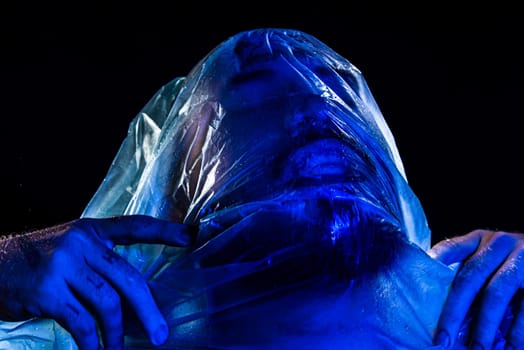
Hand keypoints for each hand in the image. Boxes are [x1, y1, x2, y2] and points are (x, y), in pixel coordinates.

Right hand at [0, 215, 193, 349]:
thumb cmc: (34, 262)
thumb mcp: (68, 248)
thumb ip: (98, 262)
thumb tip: (131, 297)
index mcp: (90, 230)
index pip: (134, 226)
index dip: (163, 230)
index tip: (190, 237)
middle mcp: (81, 243)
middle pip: (128, 277)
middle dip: (148, 308)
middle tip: (161, 334)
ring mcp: (63, 265)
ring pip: (109, 302)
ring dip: (118, 333)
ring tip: (119, 349)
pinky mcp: (47, 290)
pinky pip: (82, 322)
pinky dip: (93, 343)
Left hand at [428, 229, 523, 348]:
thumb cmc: (516, 263)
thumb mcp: (492, 256)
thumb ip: (469, 268)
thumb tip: (436, 300)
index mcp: (480, 239)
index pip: (452, 248)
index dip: (434, 263)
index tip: (417, 282)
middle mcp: (499, 243)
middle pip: (469, 278)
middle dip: (454, 312)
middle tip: (443, 339)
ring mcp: (521, 257)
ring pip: (495, 294)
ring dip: (484, 325)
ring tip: (477, 348)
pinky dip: (517, 330)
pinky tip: (511, 345)